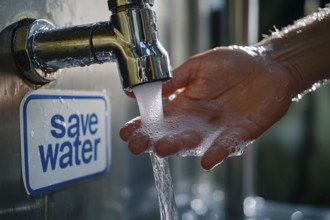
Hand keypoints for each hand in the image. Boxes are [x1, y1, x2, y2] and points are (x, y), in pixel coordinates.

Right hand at [120, 46, 295, 169]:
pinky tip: (205, 160)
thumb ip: (174, 79)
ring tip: (161, 148)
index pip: (159, 119)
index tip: (126, 133)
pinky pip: (225, 146)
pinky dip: (216, 153)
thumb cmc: (233, 63)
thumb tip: (144, 87)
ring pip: (193, 142)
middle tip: (136, 146)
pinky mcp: (239, 134)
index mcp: (185, 103)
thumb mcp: (198, 66)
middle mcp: (197, 120)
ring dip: (178, 147)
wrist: (266, 67)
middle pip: (171, 134)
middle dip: (153, 141)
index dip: (142, 126)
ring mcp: (216, 129)